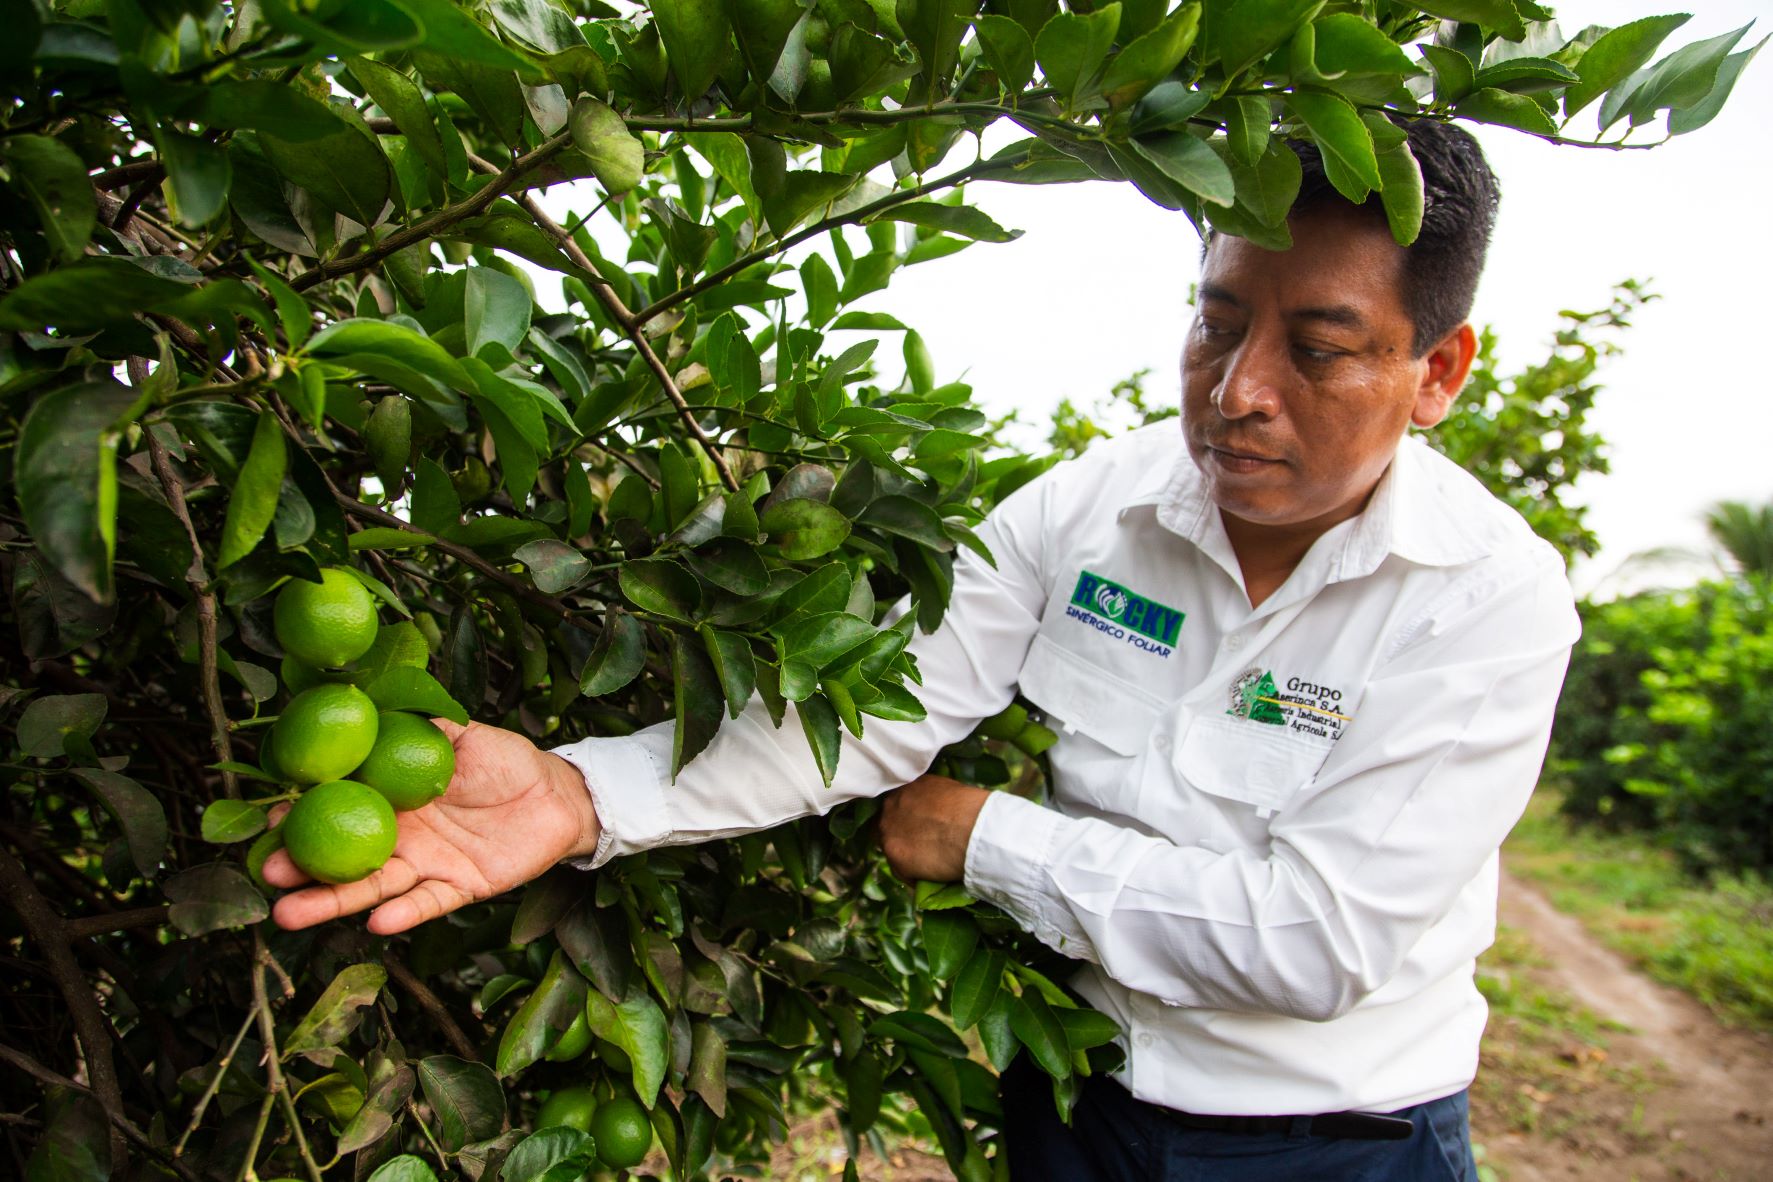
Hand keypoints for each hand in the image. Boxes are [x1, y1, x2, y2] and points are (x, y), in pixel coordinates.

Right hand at [264, 720, 600, 933]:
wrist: (557, 794)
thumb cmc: (506, 759)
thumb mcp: (462, 733)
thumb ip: (421, 724)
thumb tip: (374, 701)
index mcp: (393, 797)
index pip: (337, 808)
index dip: (303, 815)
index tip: (267, 821)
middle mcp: (400, 836)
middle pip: (341, 856)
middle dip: (301, 869)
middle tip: (265, 873)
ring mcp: (426, 865)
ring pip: (372, 888)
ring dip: (333, 902)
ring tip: (289, 914)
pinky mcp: (459, 888)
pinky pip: (427, 904)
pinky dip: (404, 914)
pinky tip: (376, 924)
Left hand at [878, 774, 990, 882]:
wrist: (973, 827)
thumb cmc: (968, 805)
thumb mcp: (942, 789)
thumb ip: (926, 798)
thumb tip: (928, 809)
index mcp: (902, 789)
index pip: (894, 806)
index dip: (904, 818)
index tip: (915, 826)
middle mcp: (889, 810)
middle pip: (886, 827)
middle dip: (900, 835)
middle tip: (919, 845)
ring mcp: (889, 835)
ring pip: (891, 850)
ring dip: (905, 856)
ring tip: (927, 863)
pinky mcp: (896, 859)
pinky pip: (902, 872)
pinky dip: (914, 875)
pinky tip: (930, 876)